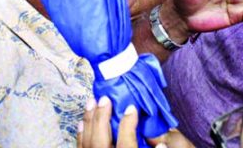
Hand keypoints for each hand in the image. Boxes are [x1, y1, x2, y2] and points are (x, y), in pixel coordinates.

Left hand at [77, 97, 191, 147]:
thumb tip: (162, 145)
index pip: (125, 144)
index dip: (128, 124)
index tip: (131, 108)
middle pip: (100, 141)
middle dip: (102, 118)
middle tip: (105, 99)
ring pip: (87, 144)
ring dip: (88, 122)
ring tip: (91, 103)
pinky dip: (80, 136)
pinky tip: (82, 123)